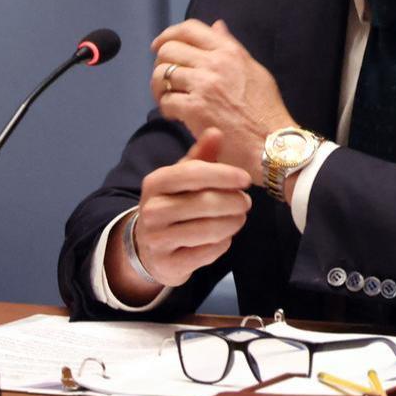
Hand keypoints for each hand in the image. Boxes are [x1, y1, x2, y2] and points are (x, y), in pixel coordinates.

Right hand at [107, 129, 251, 301]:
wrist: (149, 248)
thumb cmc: (173, 204)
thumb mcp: (182, 178)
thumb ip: (201, 156)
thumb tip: (216, 131)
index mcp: (155, 182)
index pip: (192, 174)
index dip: (222, 175)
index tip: (245, 179)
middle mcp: (152, 210)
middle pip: (204, 203)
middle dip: (233, 202)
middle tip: (246, 202)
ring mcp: (157, 239)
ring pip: (208, 230)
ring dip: (232, 223)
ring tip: (239, 218)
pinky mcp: (168, 264)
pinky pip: (207, 253)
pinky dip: (222, 244)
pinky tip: (224, 237)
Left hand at [151, 19, 293, 177]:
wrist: (272, 144)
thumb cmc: (266, 110)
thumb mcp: (254, 70)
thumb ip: (231, 46)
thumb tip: (216, 25)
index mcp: (229, 51)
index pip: (190, 29)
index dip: (168, 35)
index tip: (159, 46)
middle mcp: (215, 63)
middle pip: (169, 50)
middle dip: (161, 64)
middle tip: (167, 81)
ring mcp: (204, 85)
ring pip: (161, 74)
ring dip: (160, 88)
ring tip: (170, 100)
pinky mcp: (195, 109)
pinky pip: (166, 100)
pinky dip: (166, 109)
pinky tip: (177, 116)